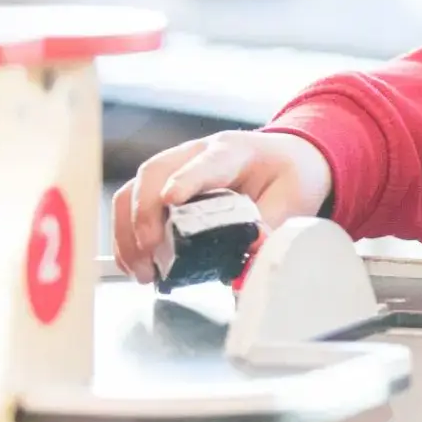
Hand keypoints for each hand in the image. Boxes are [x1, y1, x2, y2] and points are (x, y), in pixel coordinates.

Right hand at [111, 129, 332, 281]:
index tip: (171, 199)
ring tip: (141, 270)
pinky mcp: (162, 186)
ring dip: (129, 231)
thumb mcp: (294, 198)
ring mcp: (174, 168)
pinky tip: (135, 264)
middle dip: (145, 216)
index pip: (205, 163)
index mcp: (233, 151)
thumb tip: (252, 246)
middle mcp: (195, 154)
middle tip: (151, 255)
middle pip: (154, 174)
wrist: (286, 157)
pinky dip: (127, 235)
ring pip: (134, 189)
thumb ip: (272, 223)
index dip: (185, 180)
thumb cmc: (287, 174)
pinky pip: (132, 204)